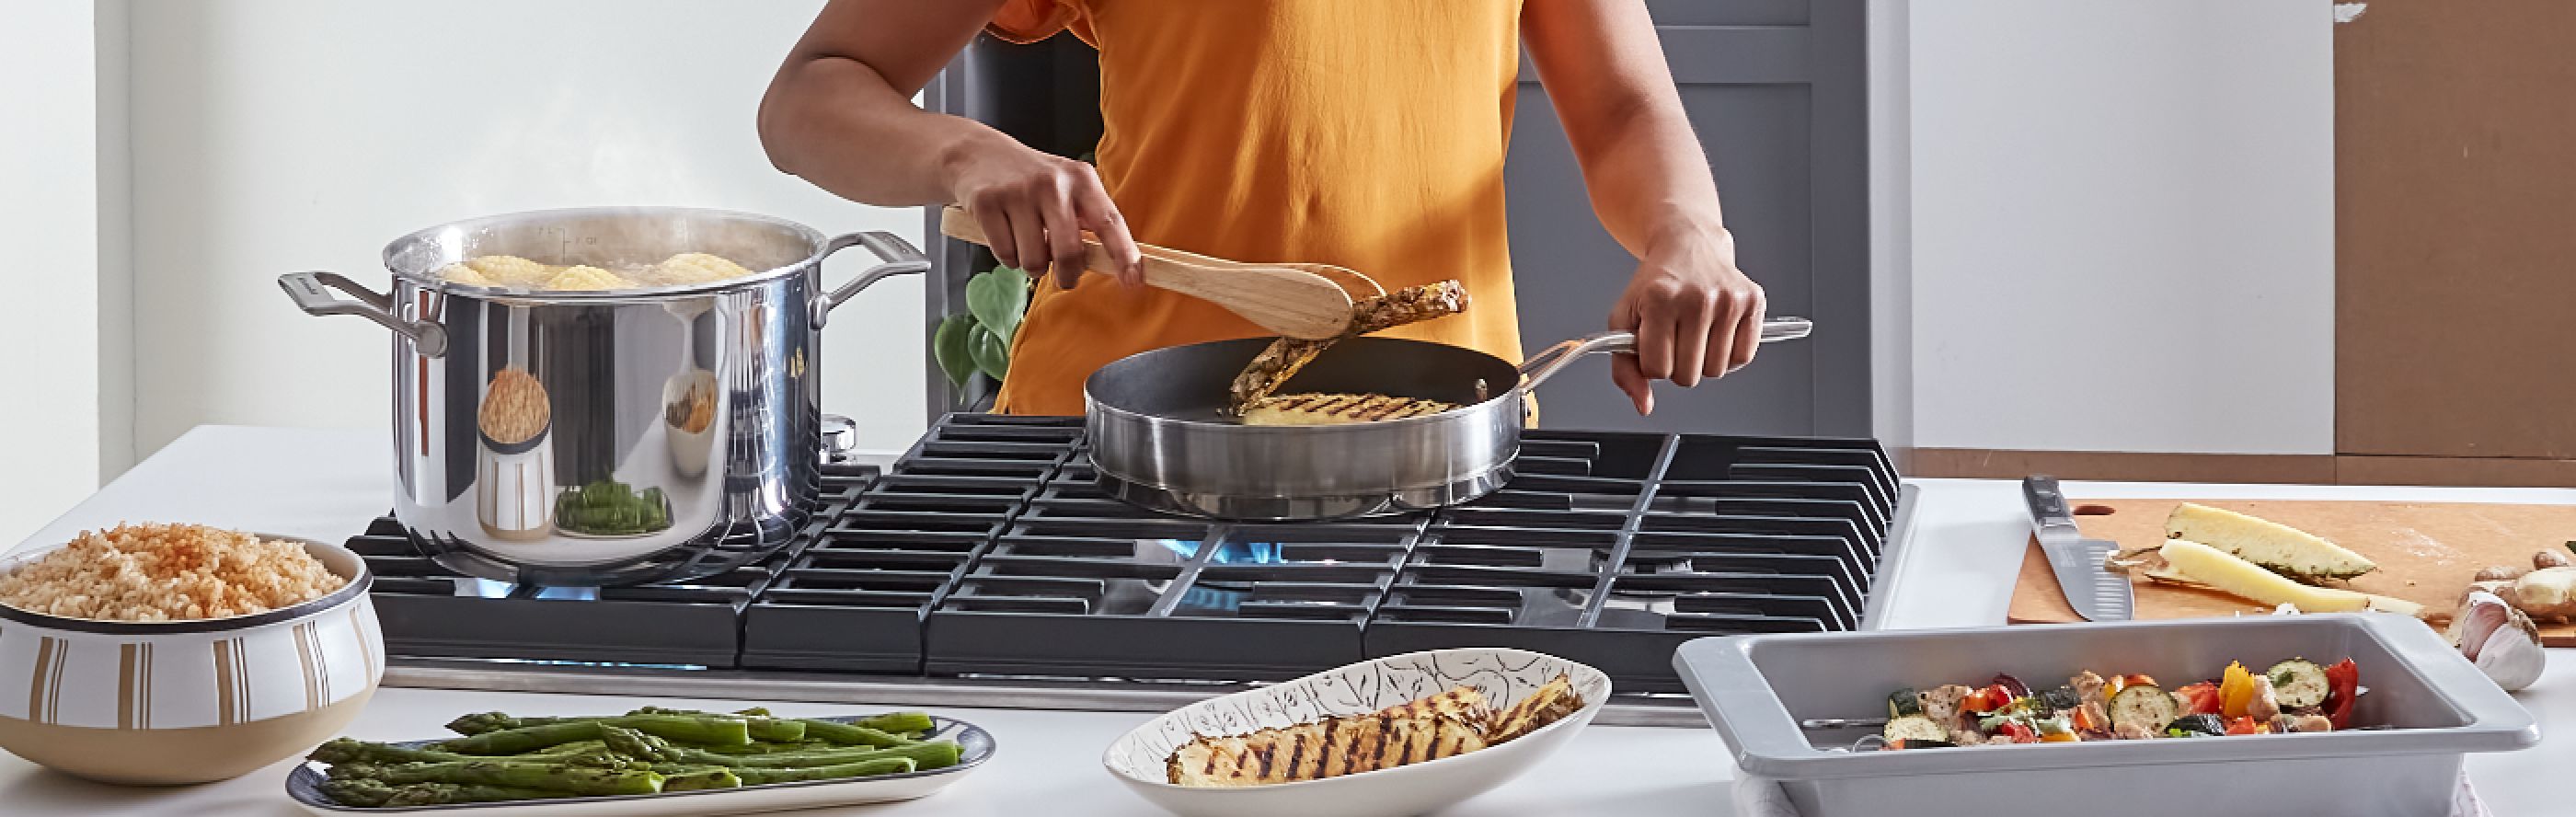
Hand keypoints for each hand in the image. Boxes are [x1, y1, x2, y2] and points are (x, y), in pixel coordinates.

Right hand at [941, 136, 1141, 288]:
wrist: (977, 153)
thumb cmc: (1031, 180)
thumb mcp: (1067, 187)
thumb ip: (1088, 221)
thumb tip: (1113, 265)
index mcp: (1081, 179)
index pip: (1110, 221)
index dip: (1124, 254)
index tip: (1133, 280)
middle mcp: (1052, 183)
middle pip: (1068, 252)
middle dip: (1067, 276)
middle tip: (1064, 278)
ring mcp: (1018, 191)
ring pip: (1033, 260)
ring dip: (1031, 265)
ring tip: (1027, 243)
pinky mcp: (987, 202)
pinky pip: (1004, 255)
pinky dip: (1006, 256)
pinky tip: (1005, 234)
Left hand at [1607, 226, 1765, 415]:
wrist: (1688, 246)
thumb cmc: (1656, 285)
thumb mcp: (1625, 319)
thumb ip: (1624, 368)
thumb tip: (1644, 406)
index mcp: (1660, 300)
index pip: (1657, 369)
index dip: (1652, 363)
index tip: (1653, 344)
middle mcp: (1697, 299)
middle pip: (1687, 376)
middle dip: (1676, 365)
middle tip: (1675, 337)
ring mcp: (1728, 300)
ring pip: (1716, 371)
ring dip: (1703, 361)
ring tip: (1695, 333)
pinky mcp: (1753, 301)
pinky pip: (1743, 358)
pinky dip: (1728, 354)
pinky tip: (1716, 332)